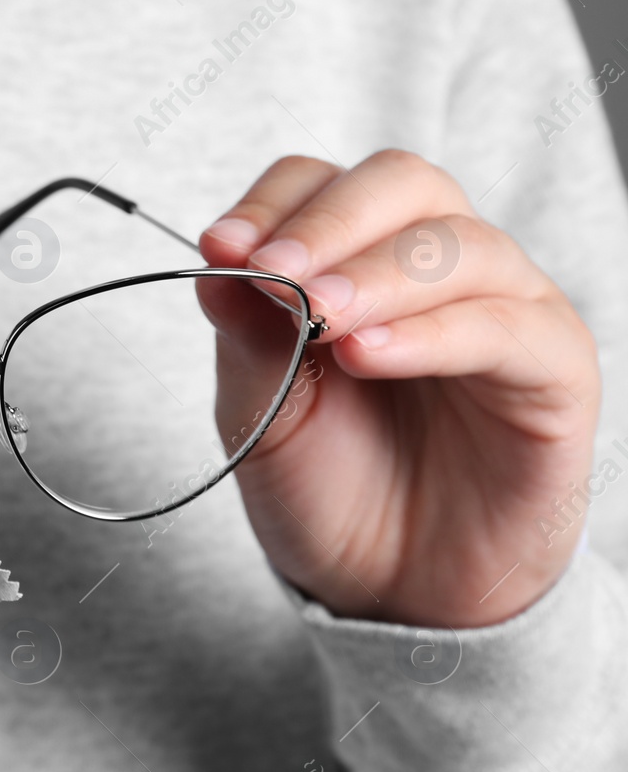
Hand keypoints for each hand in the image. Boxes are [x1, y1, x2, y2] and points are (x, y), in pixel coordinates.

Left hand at [201, 150, 600, 627]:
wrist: (390, 589)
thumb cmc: (331, 490)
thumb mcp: (261, 412)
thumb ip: (246, 333)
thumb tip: (217, 254)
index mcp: (358, 260)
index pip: (323, 182)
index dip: (273, 203)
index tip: (221, 246)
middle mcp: (437, 268)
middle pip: (403, 183)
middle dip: (329, 222)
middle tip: (271, 269)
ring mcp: (504, 309)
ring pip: (459, 245)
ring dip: (378, 275)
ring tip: (319, 318)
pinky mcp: (555, 369)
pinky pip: (504, 327)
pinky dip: (431, 333)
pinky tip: (368, 356)